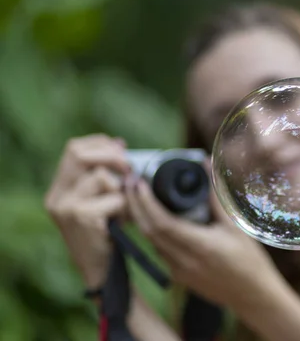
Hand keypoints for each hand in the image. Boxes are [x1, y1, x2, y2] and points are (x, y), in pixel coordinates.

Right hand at [44, 134, 129, 288]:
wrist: (103, 270)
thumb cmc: (107, 232)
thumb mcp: (100, 199)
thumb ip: (104, 173)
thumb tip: (119, 143)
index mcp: (59, 189)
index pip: (74, 148)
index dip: (100, 144)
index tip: (121, 148)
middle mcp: (56, 196)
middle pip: (81, 154)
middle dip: (112, 156)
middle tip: (130, 168)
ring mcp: (65, 207)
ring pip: (102, 176)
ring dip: (122, 189)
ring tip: (124, 208)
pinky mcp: (81, 216)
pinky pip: (113, 197)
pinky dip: (125, 207)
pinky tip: (123, 221)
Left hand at [125, 174, 285, 313]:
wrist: (252, 296)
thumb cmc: (249, 260)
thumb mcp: (236, 225)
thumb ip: (217, 196)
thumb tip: (206, 165)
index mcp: (200, 247)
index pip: (162, 223)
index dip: (146, 202)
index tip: (139, 182)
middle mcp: (184, 261)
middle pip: (148, 231)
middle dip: (135, 205)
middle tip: (130, 182)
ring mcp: (179, 271)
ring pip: (151, 242)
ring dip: (141, 218)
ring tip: (139, 195)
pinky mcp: (179, 276)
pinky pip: (160, 250)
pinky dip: (153, 232)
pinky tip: (156, 217)